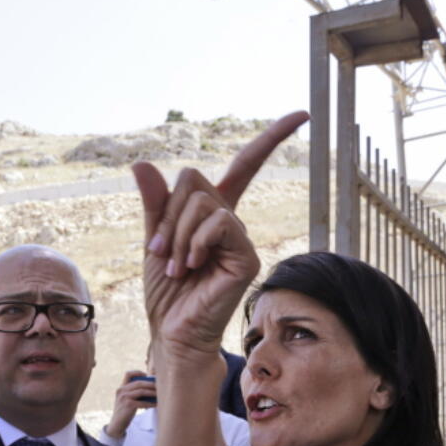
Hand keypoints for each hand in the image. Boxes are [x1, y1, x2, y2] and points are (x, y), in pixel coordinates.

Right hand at [106, 370, 156, 437]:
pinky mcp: (128, 405)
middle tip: (159, 385)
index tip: (147, 375)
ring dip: (152, 392)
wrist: (116, 424)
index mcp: (121, 387)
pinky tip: (156, 404)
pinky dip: (151, 403)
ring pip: (141, 391)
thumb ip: (134, 392)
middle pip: (139, 382)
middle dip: (150, 383)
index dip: (138, 372)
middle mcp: (121, 390)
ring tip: (159, 394)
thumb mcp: (126, 399)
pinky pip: (143, 402)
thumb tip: (151, 388)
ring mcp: (124, 397)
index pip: (128, 374)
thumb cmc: (125, 411)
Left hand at [132, 112, 308, 358]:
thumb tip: (142, 163)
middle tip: (159, 250)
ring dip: (176, 233)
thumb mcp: (154, 239)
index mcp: (213, 214)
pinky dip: (195, 240)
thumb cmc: (167, 292)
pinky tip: (191, 265)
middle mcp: (232, 221)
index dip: (273, 138)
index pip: (247, 165)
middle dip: (167, 214)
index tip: (304, 114)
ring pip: (202, 201)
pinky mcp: (247, 255)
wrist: (172, 331)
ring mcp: (241, 238)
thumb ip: (155, 203)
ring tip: (175, 266)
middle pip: (195, 179)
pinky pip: (219, 222)